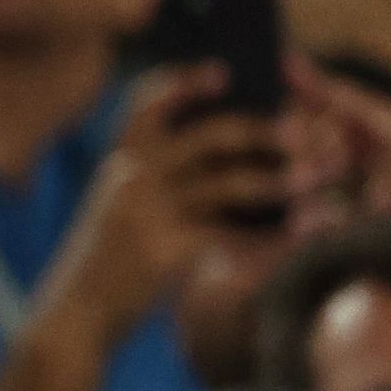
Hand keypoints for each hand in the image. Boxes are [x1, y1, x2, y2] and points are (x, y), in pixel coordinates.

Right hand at [33, 63, 287, 356]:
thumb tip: (225, 155)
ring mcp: (149, 213)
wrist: (73, 316)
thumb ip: (151, 178)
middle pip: (209, 136)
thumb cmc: (104, 262)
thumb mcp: (113, 207)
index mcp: (119, 160)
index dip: (186, 83)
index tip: (224, 74)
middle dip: (263, 130)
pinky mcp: (166, 250)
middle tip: (302, 132)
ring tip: (317, 178)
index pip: (148, 104)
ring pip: (229, 183)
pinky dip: (272, 233)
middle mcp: (133, 178)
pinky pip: (233, 234)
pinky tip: (302, 231)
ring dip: (280, 179)